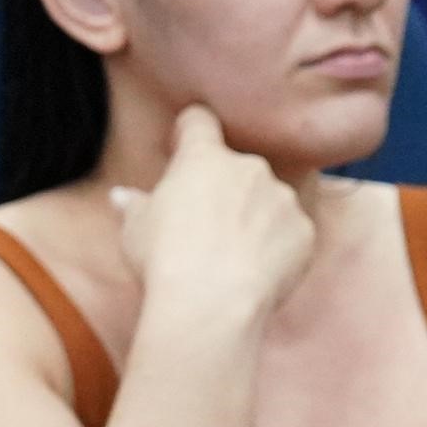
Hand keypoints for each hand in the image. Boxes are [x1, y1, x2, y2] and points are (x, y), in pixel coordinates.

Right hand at [109, 105, 318, 336]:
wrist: (211, 304)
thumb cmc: (165, 262)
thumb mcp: (135, 230)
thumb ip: (134, 206)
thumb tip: (122, 198)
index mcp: (203, 158)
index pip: (199, 122)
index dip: (191, 131)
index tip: (184, 147)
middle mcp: (249, 168)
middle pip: (237, 167)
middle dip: (225, 188)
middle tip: (206, 227)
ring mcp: (282, 198)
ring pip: (269, 200)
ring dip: (256, 218)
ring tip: (233, 258)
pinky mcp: (304, 231)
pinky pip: (291, 233)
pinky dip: (279, 248)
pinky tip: (258, 273)